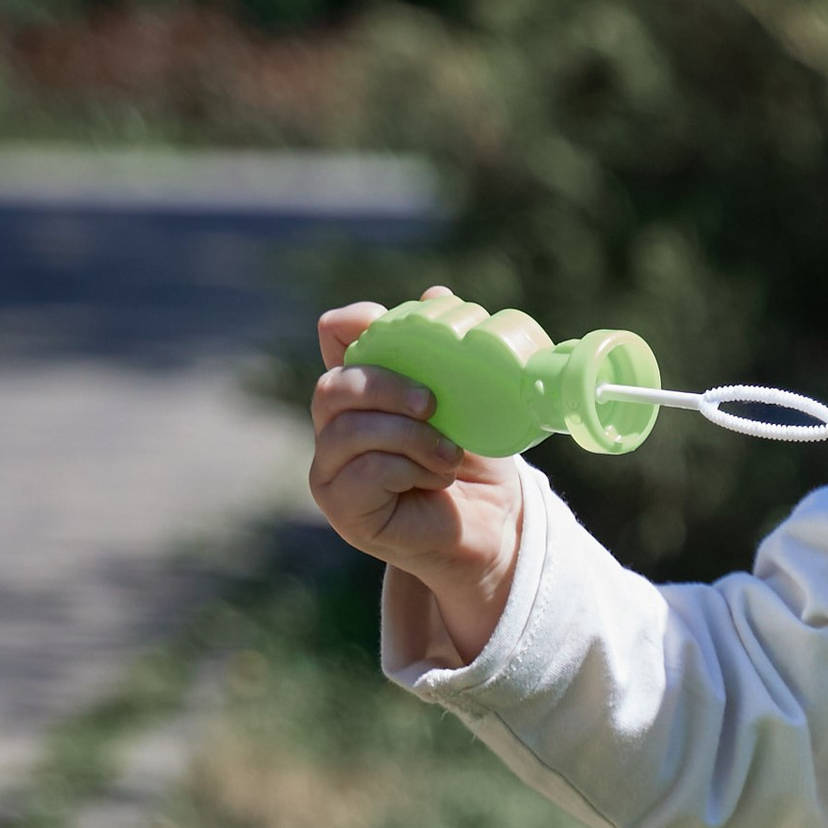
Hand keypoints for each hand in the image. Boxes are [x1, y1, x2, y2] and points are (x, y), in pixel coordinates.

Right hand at [309, 297, 525, 667]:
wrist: (495, 531)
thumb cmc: (477, 466)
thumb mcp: (470, 402)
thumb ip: (449, 356)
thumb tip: (438, 296)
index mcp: (364, 392)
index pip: (333, 339)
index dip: (354, 323)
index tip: (385, 321)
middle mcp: (336, 427)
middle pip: (333, 385)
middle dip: (386, 386)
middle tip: (433, 404)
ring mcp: (332, 469)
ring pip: (348, 430)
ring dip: (408, 436)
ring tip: (448, 455)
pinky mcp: (342, 507)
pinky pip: (363, 471)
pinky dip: (406, 469)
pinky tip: (434, 481)